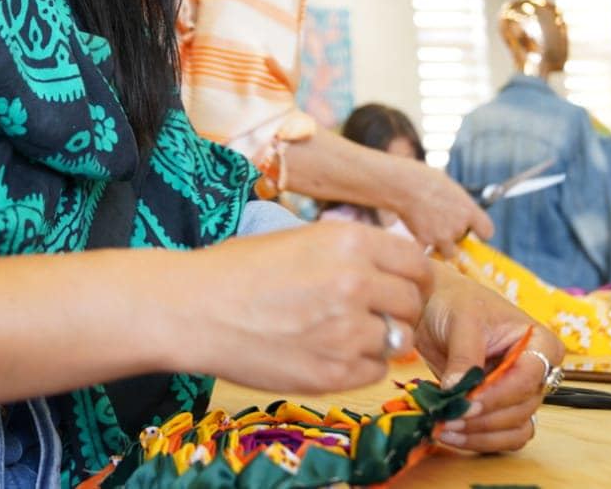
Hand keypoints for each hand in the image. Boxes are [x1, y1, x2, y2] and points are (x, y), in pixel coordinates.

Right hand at [172, 222, 432, 394]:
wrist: (194, 310)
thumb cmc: (236, 271)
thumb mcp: (299, 238)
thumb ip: (349, 252)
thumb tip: (389, 267)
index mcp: (348, 241)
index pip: (415, 262)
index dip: (414, 277)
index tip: (406, 286)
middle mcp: (356, 283)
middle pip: (412, 302)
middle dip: (399, 308)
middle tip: (375, 313)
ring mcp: (348, 332)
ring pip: (398, 339)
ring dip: (380, 338)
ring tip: (342, 333)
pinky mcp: (335, 373)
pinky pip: (375, 371)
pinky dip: (361, 365)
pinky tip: (328, 353)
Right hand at [379, 157, 492, 257]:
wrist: (403, 185)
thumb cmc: (424, 179)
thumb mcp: (449, 186)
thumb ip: (458, 203)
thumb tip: (459, 209)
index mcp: (469, 211)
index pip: (487, 232)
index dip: (480, 232)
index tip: (474, 230)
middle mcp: (459, 227)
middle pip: (463, 242)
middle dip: (454, 236)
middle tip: (441, 222)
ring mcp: (442, 237)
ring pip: (447, 252)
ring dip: (440, 245)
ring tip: (428, 228)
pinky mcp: (425, 242)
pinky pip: (427, 251)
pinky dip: (423, 246)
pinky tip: (416, 231)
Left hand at [412, 266, 563, 452]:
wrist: (434, 305)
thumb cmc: (455, 302)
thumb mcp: (462, 321)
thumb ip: (464, 357)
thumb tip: (457, 393)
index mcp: (540, 342)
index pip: (528, 378)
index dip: (498, 395)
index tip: (466, 403)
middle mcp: (537, 371)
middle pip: (521, 408)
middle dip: (484, 419)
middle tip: (447, 418)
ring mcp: (519, 392)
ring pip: (513, 428)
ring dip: (480, 434)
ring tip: (444, 428)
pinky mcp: (500, 407)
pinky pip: (502, 436)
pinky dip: (479, 440)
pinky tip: (451, 434)